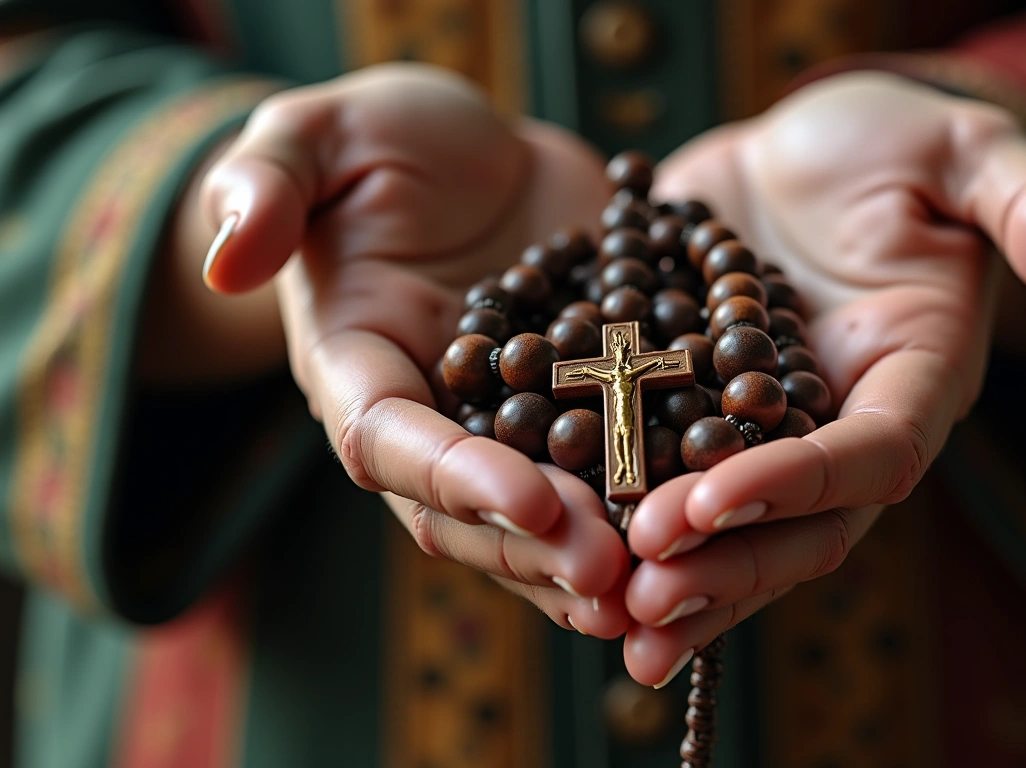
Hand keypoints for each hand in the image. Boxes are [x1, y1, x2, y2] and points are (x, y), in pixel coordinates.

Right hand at [200, 63, 629, 624]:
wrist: (479, 157)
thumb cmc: (384, 141)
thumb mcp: (318, 136)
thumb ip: (266, 183)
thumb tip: (226, 257)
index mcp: (358, 371)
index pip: (391, 441)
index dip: (458, 478)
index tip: (535, 506)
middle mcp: (432, 422)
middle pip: (470, 511)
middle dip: (540, 549)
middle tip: (616, 576)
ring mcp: (508, 431)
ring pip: (543, 519)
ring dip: (598, 560)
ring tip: (667, 586)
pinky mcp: (577, 416)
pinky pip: (610, 474)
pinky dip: (651, 509)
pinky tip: (709, 535)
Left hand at [621, 72, 1025, 684]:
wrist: (795, 149)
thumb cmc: (889, 140)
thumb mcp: (962, 150)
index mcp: (916, 381)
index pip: (869, 457)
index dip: (795, 486)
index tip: (705, 503)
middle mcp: (843, 427)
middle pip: (801, 526)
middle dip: (726, 566)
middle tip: (641, 599)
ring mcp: (767, 436)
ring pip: (735, 531)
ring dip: (677, 580)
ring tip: (605, 616)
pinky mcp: (701, 420)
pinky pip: (668, 487)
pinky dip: (628, 527)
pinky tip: (573, 563)